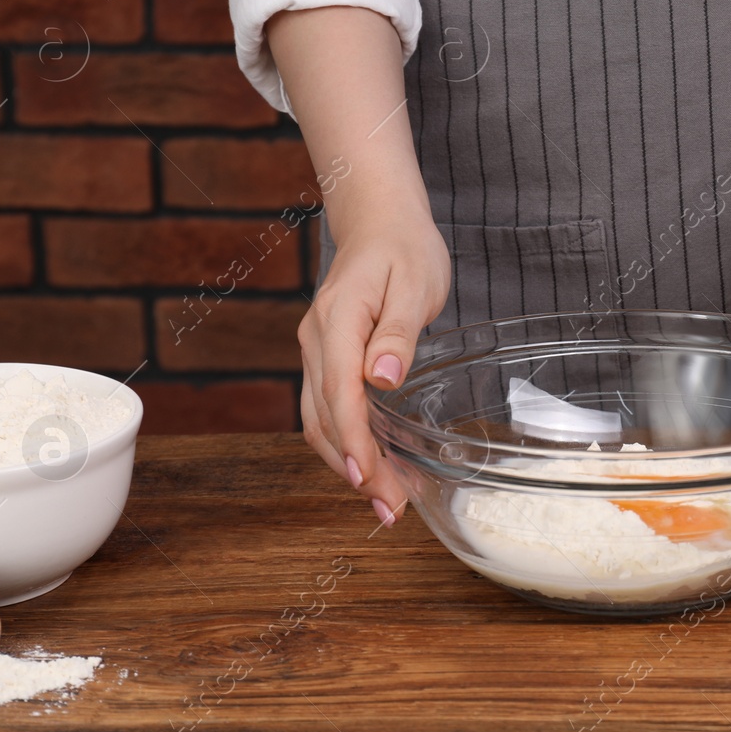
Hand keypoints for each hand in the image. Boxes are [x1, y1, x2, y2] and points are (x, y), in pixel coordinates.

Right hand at [299, 213, 449, 524]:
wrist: (381, 224)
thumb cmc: (404, 249)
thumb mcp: (414, 283)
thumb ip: (399, 333)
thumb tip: (382, 379)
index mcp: (338, 317)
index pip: (338, 388)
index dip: (352, 438)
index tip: (367, 476)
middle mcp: (317, 338)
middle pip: (326, 414)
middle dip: (354, 465)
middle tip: (389, 508)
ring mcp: (316, 350)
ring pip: (320, 419)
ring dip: (347, 463)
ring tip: (385, 502)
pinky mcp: (326, 359)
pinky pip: (327, 408)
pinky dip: (346, 443)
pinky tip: (374, 467)